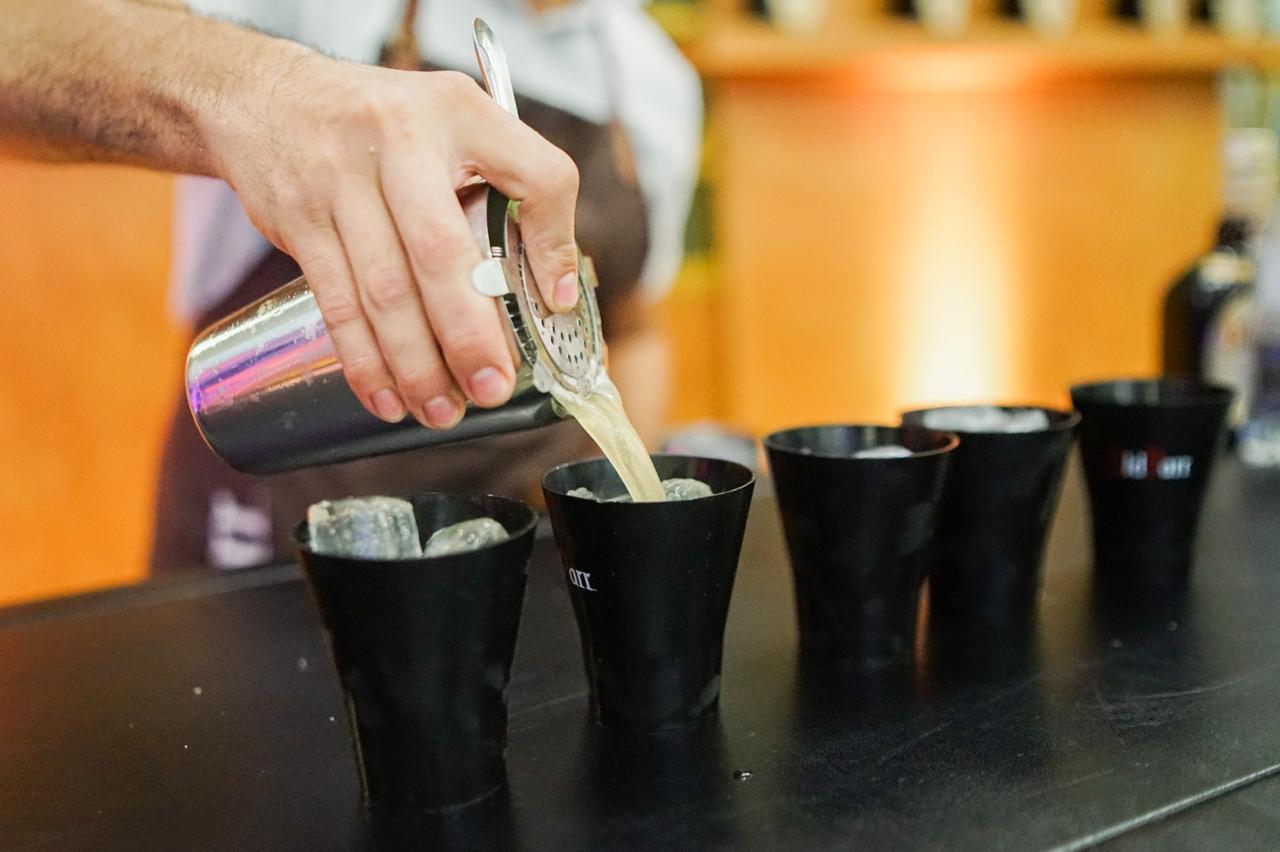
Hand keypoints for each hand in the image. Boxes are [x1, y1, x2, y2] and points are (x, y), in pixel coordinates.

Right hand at [210, 55, 579, 427]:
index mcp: (459, 113)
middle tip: (492, 389)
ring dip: (415, 364)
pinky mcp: (299, 220)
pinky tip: (387, 398)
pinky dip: (364, 360)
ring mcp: (340, 181)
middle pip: (441, 251)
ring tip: (442, 410)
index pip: (533, 173)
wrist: (263, 96)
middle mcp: (399, 140)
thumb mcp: (457, 121)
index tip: (555, 301)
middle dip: (469, 334)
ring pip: (384, 290)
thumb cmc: (380, 123)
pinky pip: (336, 303)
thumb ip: (513, 186)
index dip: (555, 240)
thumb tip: (554, 288)